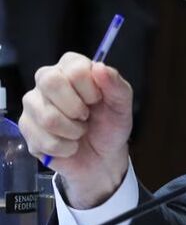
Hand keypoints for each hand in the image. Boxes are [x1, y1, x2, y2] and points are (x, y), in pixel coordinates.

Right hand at [19, 52, 132, 208]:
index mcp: (72, 67)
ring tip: (79, 132)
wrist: (101, 157)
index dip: (89, 89)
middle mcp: (47, 80)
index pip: (74, 68)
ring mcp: (33, 103)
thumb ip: (116, 85)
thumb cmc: (110, 125)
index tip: (97, 100)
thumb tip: (100, 67)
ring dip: (73, 132)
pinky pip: (41, 140)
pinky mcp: (25, 127)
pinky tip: (69, 145)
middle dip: (75, 108)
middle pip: (50, 82)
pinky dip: (64, 148)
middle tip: (85, 117)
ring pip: (47, 117)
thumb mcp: (122, 105)